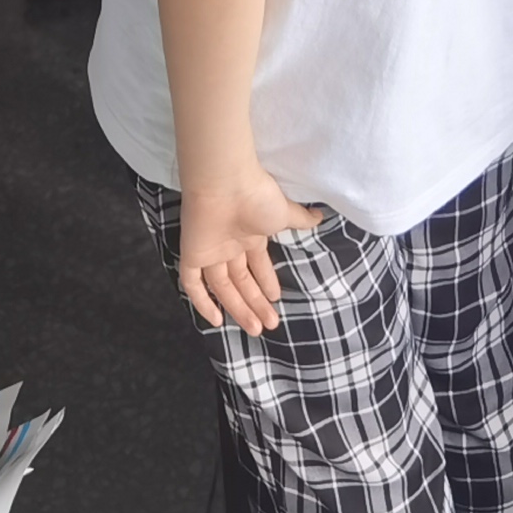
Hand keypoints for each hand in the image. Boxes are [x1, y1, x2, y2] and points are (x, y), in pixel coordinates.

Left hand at [173, 168, 320, 334]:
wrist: (226, 183)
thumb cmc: (257, 197)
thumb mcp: (285, 212)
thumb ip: (300, 219)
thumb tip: (320, 217)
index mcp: (250, 234)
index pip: (257, 265)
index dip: (266, 282)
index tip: (277, 298)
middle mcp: (230, 244)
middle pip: (241, 280)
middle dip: (256, 303)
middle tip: (270, 325)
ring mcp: (211, 250)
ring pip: (222, 286)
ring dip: (239, 308)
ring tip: (257, 329)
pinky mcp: (192, 254)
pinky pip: (192, 283)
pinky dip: (202, 302)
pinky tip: (216, 320)